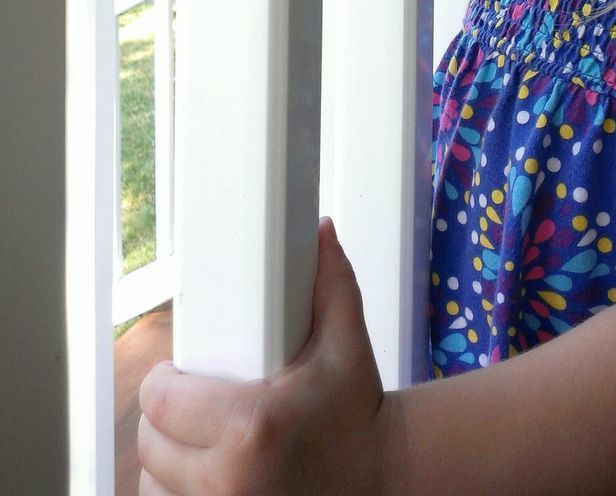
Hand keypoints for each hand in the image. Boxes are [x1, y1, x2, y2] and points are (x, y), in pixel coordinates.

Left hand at [138, 218, 400, 494]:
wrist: (382, 478)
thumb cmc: (357, 413)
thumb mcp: (347, 342)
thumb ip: (331, 281)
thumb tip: (320, 229)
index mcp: (251, 425)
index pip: (160, 401)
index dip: (164, 382)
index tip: (178, 374)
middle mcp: (230, 479)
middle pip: (150, 443)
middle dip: (166, 418)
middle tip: (192, 401)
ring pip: (153, 482)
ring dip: (168, 459)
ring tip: (195, 436)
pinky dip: (177, 489)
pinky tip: (199, 470)